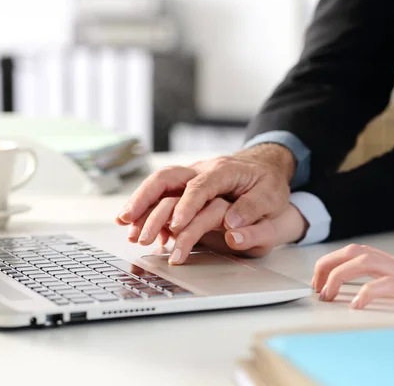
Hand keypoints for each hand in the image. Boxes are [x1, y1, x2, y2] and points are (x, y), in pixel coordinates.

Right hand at [116, 143, 294, 233]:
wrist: (263, 167)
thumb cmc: (267, 183)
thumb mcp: (270, 196)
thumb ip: (252, 209)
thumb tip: (231, 225)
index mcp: (223, 170)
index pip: (200, 186)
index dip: (187, 205)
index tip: (176, 225)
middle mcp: (201, 170)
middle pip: (167, 177)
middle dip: (145, 196)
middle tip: (128, 218)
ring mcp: (190, 176)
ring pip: (158, 184)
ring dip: (139, 202)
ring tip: (123, 223)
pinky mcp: (185, 186)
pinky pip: (161, 195)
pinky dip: (146, 209)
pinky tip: (136, 226)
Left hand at [313, 243, 393, 308]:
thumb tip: (392, 282)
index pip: (358, 253)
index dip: (333, 263)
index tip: (318, 279)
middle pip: (355, 253)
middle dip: (327, 266)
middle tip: (316, 287)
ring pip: (365, 263)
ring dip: (338, 277)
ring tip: (327, 294)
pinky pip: (391, 286)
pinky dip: (368, 293)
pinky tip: (356, 305)